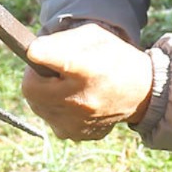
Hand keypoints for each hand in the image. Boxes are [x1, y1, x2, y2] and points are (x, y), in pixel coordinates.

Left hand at [21, 23, 153, 141]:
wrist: (140, 93)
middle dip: (36, 75)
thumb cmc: (113, 58)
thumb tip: (32, 52)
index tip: (32, 50)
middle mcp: (82, 100)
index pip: (61, 61)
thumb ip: (62, 39)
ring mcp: (77, 122)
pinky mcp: (75, 134)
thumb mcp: (94, 36)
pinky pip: (49, 117)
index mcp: (90, 69)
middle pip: (31, 87)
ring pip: (36, 104)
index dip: (43, 54)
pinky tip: (74, 99)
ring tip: (68, 84)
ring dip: (44, 92)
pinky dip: (55, 107)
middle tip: (54, 69)